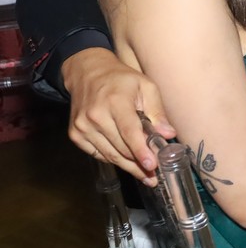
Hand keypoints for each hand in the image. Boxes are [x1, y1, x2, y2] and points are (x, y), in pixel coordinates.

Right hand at [63, 47, 174, 184]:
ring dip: (128, 166)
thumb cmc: (121, 80)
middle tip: (156, 175)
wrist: (87, 73)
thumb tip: (169, 134)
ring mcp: (82, 126)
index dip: (141, 151)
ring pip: (109, 155)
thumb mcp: (146, 86)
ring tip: (145, 175)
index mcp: (115, 102)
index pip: (129, 132)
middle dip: (139, 164)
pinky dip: (114, 158)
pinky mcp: (75, 134)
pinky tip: (127, 161)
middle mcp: (95, 116)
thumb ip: (157, 112)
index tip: (152, 165)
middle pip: (120, 148)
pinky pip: (98, 154)